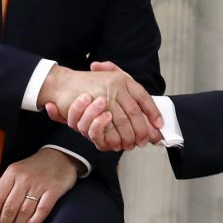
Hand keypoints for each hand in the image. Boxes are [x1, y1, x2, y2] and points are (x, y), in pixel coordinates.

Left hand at [0, 147, 79, 222]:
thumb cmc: (35, 168)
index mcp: (12, 172)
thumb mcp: (17, 169)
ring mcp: (40, 184)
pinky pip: (42, 209)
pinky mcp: (54, 190)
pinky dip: (34, 221)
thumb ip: (7, 186)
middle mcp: (24, 178)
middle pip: (10, 207)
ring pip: (24, 211)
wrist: (60, 156)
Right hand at [39, 62, 162, 150]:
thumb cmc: (87, 85)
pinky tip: (117, 143)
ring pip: (123, 121)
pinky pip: (108, 126)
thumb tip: (147, 117)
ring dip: (128, 136)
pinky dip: (114, 136)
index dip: (153, 111)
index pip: (143, 96)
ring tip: (132, 144)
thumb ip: (126, 95)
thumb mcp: (108, 81)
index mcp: (122, 79)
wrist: (63, 84)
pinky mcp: (93, 107)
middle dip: (142, 129)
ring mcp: (106, 95)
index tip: (159, 124)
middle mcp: (116, 85)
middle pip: (135, 112)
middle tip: (145, 140)